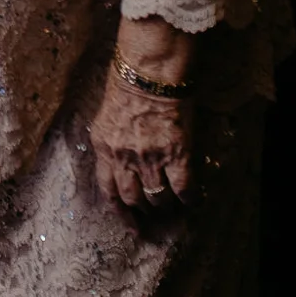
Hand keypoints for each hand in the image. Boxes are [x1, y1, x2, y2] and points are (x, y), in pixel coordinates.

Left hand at [89, 76, 192, 211]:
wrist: (148, 71)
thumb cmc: (126, 83)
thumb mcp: (107, 115)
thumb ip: (112, 140)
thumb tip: (120, 158)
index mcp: (103, 147)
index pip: (108, 190)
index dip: (120, 211)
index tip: (130, 225)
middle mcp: (123, 158)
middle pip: (133, 198)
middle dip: (144, 209)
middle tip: (154, 212)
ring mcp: (149, 159)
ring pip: (157, 197)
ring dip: (165, 204)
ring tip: (172, 205)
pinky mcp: (175, 154)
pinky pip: (183, 188)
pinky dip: (189, 198)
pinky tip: (192, 200)